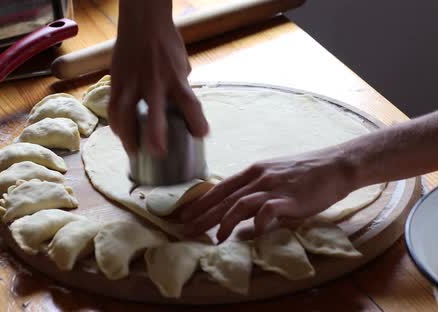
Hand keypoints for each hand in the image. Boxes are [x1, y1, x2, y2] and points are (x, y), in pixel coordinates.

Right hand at [108, 0, 208, 154]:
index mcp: (176, 77)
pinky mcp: (117, 81)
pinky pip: (113, 107)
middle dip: (156, 135)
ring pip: (126, 113)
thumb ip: (181, 87)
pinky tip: (120, 133)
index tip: (201, 135)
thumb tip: (183, 109)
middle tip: (158, 153)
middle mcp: (155, 82)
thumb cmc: (166, 43)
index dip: (197, 121)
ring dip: (128, 135)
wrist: (143, 21)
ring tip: (132, 151)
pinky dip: (116, 123)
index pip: (190, 102)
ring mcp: (133, 82)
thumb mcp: (181, 65)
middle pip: (155, 112)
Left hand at [180, 148, 357, 241]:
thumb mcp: (275, 177)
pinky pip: (266, 210)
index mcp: (253, 171)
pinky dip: (255, 222)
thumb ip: (256, 193)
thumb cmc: (306, 173)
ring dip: (223, 222)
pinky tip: (246, 234)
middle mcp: (258, 176)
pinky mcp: (289, 197)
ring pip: (239, 204)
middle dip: (202, 215)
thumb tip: (240, 217)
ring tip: (214, 238)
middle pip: (224, 198)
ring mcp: (273, 186)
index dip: (200, 202)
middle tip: (185, 230)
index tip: (184, 215)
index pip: (219, 188)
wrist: (336, 165)